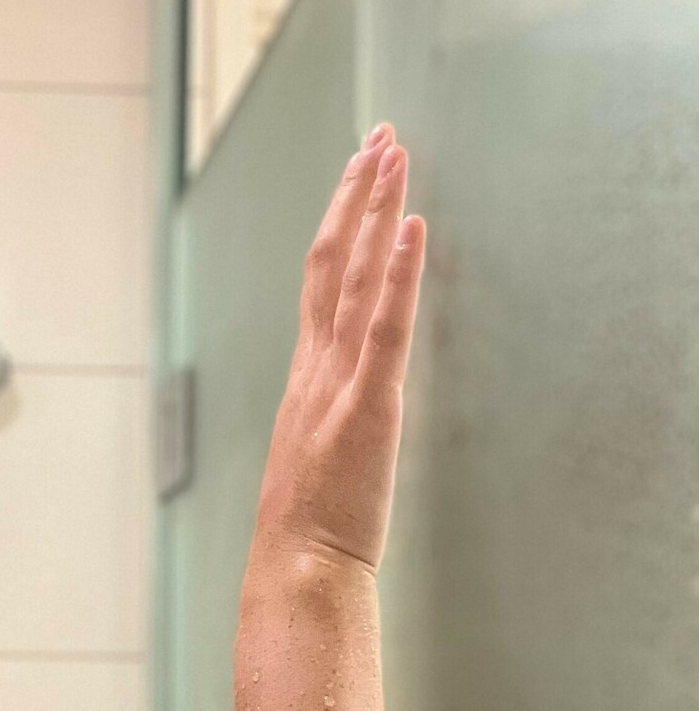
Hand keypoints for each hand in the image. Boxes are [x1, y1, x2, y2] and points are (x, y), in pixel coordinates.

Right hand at [249, 125, 425, 577]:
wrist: (297, 572)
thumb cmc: (308, 533)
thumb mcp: (320, 462)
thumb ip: (332, 425)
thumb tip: (347, 416)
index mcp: (306, 381)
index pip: (321, 285)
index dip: (341, 226)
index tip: (358, 177)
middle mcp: (315, 369)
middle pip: (332, 262)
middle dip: (356, 195)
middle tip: (378, 138)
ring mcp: (337, 384)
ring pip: (355, 278)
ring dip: (376, 210)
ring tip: (392, 153)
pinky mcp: (366, 407)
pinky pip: (383, 327)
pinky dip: (399, 273)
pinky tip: (412, 225)